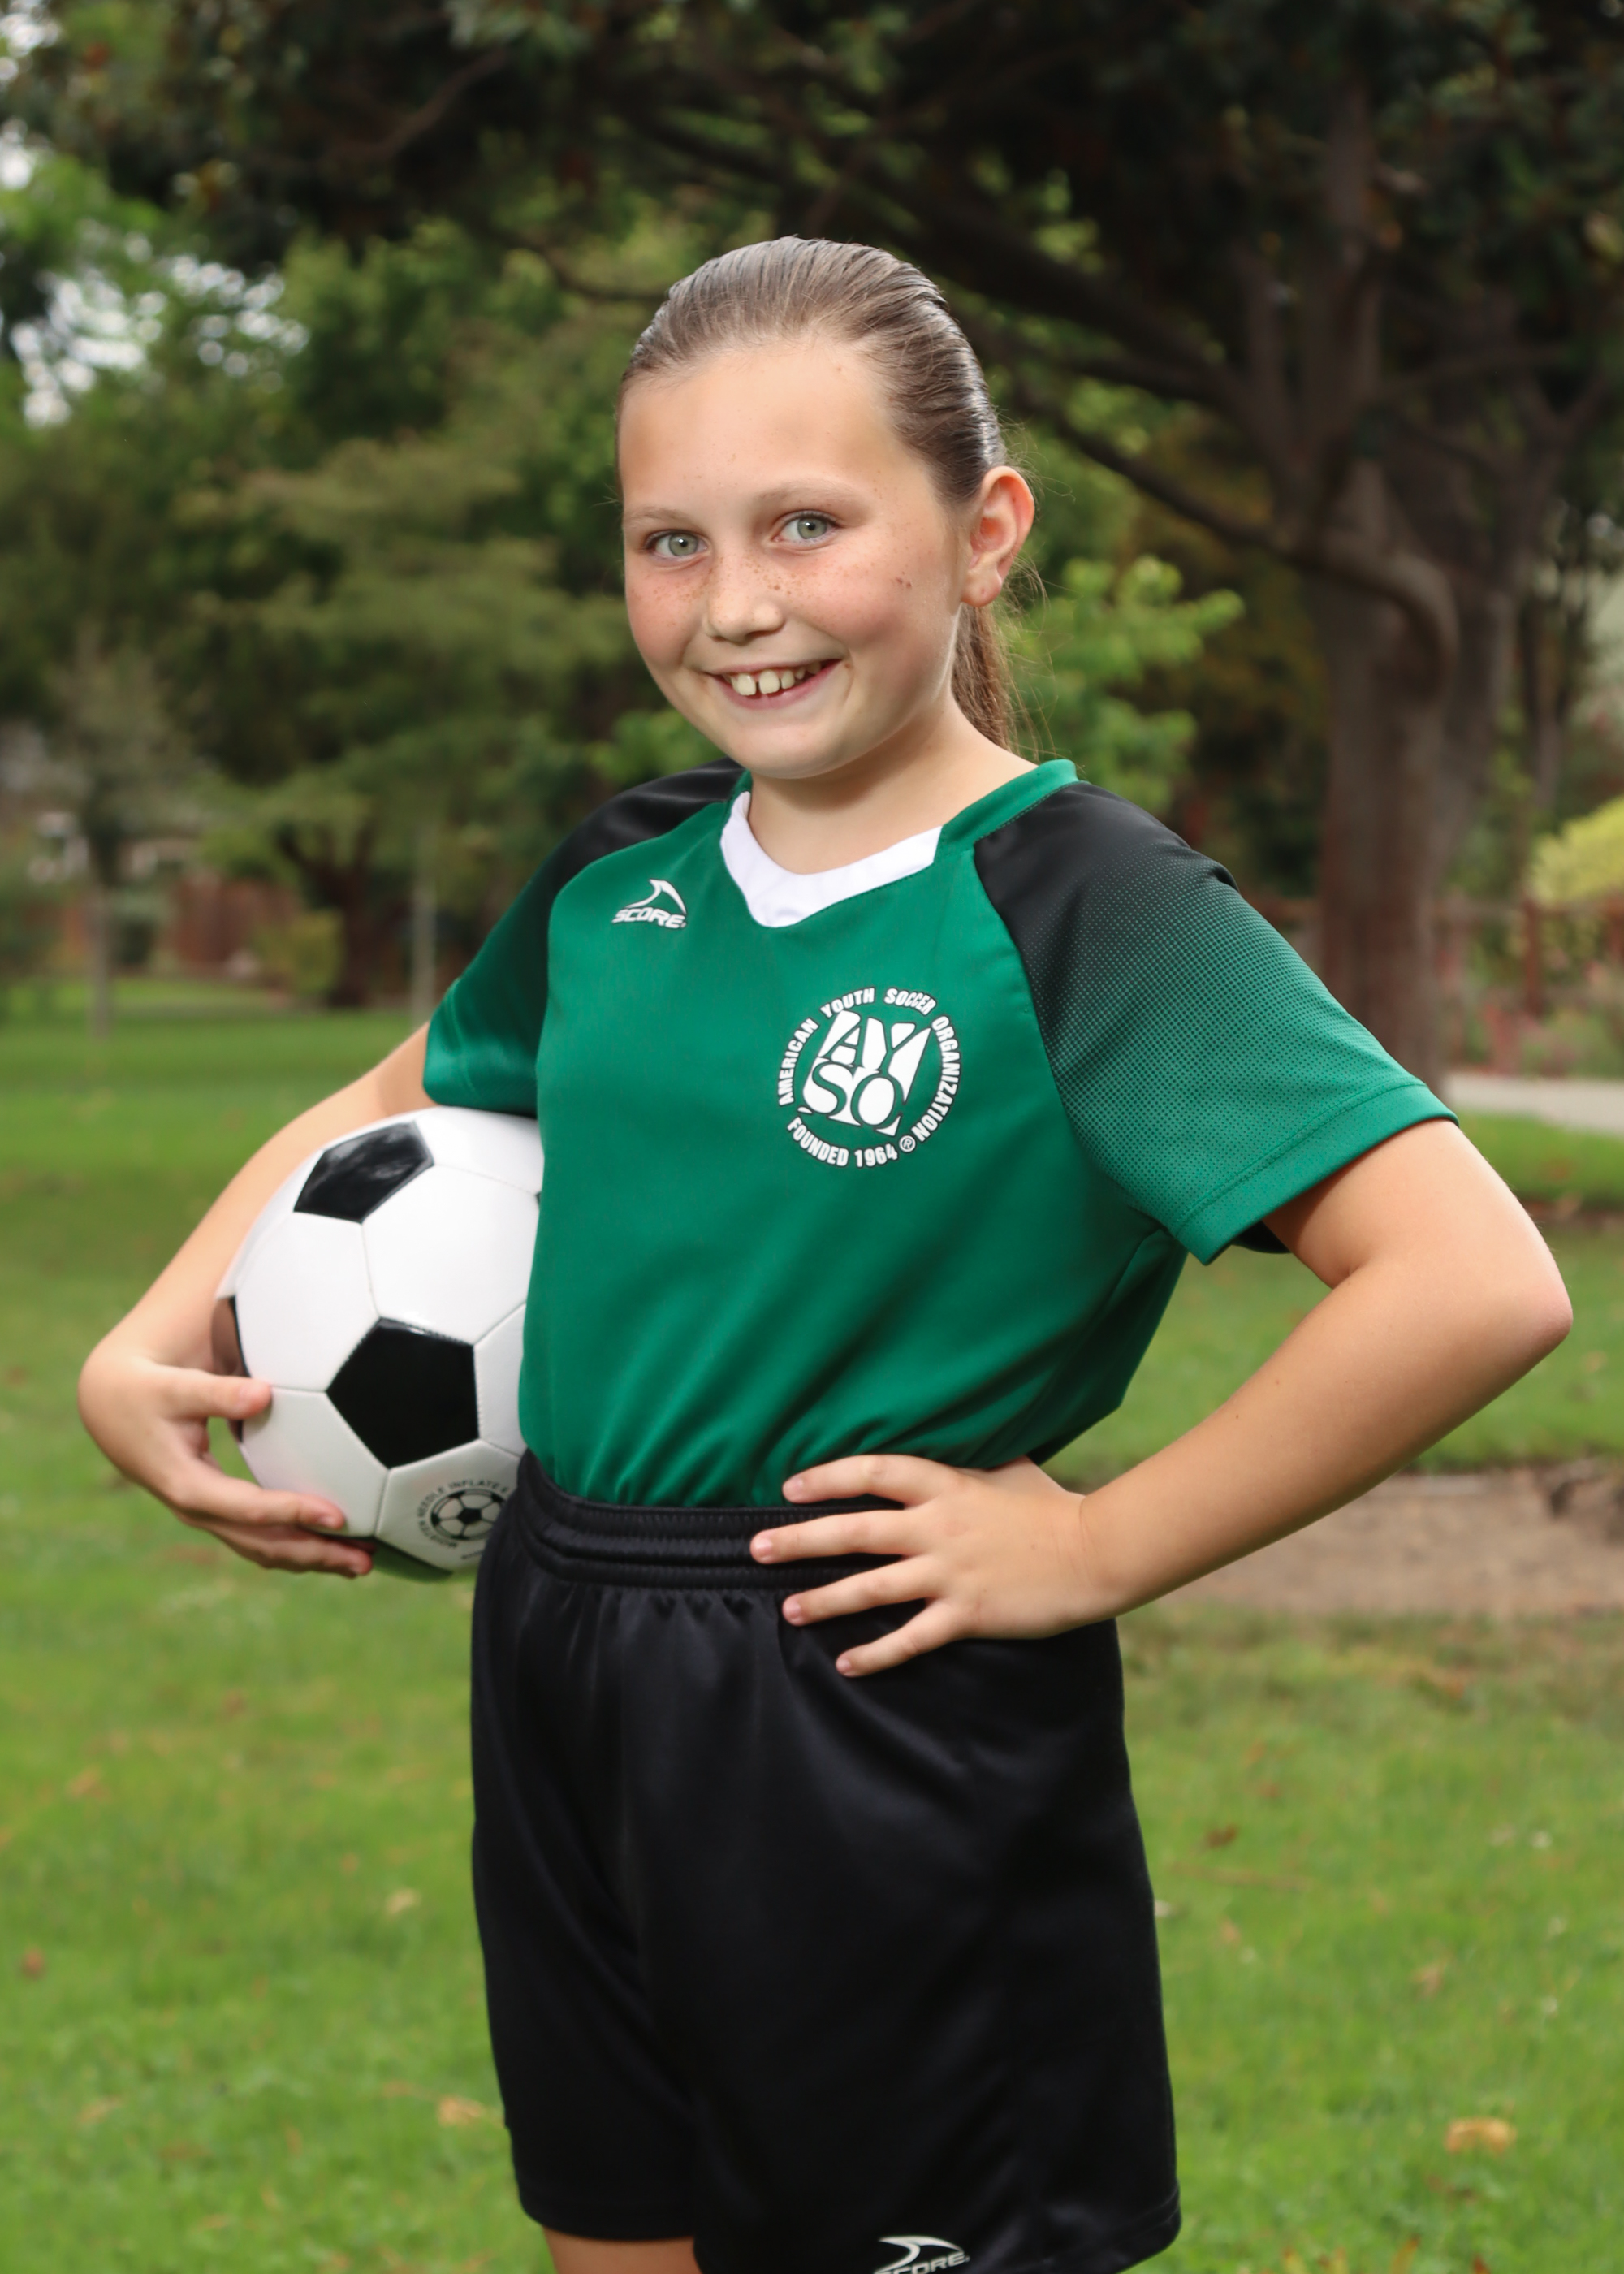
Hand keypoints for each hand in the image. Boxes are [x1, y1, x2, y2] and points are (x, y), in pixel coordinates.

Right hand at [78, 1341, 370, 1576]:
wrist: (112, 1407)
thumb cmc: (146, 1391)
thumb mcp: (174, 1386)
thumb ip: (217, 1391)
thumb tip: (264, 1394)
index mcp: (187, 1485)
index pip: (249, 1509)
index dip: (293, 1514)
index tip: (338, 1517)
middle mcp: (198, 1509)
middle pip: (262, 1544)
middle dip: (314, 1554)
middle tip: (365, 1560)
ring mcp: (207, 1514)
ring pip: (263, 1549)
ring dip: (311, 1558)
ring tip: (360, 1564)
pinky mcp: (216, 1509)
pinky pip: (259, 1537)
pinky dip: (295, 1544)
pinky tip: (330, 1545)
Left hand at [751, 1454, 1104, 1676]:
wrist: (1095, 1552)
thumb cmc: (1051, 1507)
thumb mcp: (1007, 1469)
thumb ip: (968, 1461)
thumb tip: (947, 1442)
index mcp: (947, 1486)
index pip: (873, 1472)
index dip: (828, 1478)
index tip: (790, 1488)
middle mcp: (938, 1527)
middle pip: (855, 1532)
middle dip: (801, 1540)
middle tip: (757, 1549)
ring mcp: (950, 1573)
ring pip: (871, 1587)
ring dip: (825, 1600)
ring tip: (788, 1610)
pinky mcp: (967, 1614)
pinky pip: (910, 1638)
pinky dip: (876, 1653)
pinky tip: (846, 1663)